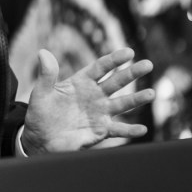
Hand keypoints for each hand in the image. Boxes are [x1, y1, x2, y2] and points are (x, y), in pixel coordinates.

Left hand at [22, 47, 153, 154]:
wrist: (41, 138)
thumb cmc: (40, 113)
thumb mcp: (41, 93)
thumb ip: (46, 75)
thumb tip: (42, 52)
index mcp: (81, 82)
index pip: (100, 68)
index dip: (114, 60)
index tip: (128, 52)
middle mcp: (94, 95)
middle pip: (116, 82)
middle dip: (132, 73)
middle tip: (148, 64)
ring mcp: (100, 113)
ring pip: (122, 104)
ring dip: (136, 99)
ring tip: (151, 93)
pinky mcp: (101, 130)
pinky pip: (118, 130)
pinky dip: (130, 130)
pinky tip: (142, 129)